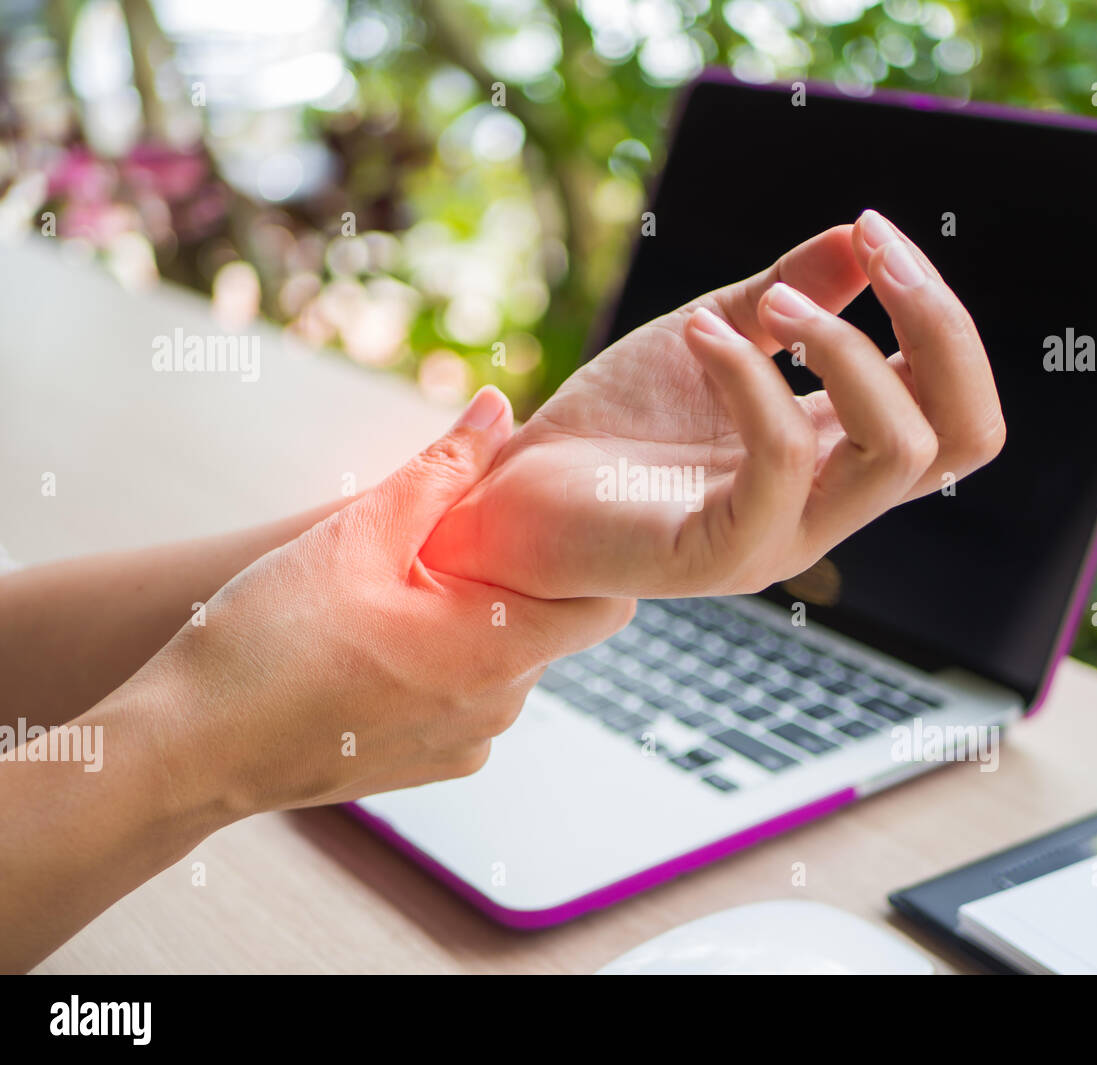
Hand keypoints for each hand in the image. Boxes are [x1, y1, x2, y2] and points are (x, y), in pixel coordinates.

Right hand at [133, 387, 634, 815]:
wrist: (191, 750)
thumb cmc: (269, 640)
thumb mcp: (358, 534)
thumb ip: (443, 467)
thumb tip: (499, 407)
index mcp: (500, 651)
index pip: (607, 605)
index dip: (584, 557)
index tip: (536, 523)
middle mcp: (500, 709)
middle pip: (549, 626)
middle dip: (512, 581)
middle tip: (438, 546)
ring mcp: (467, 746)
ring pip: (506, 662)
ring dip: (474, 623)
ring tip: (397, 594)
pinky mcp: (432, 767)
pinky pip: (468, 701)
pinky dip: (445, 668)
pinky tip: (376, 647)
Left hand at [422, 209, 1005, 598]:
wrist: (518, 490)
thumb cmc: (619, 421)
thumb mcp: (713, 334)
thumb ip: (790, 294)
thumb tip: (860, 235)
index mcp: (839, 453)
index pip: (956, 405)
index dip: (941, 317)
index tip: (876, 232)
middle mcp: (829, 505)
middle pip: (965, 438)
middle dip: (939, 327)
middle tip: (874, 248)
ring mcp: (782, 539)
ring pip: (896, 454)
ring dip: (849, 350)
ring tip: (773, 306)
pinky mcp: (718, 557)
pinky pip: (781, 467)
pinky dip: (752, 381)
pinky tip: (701, 337)